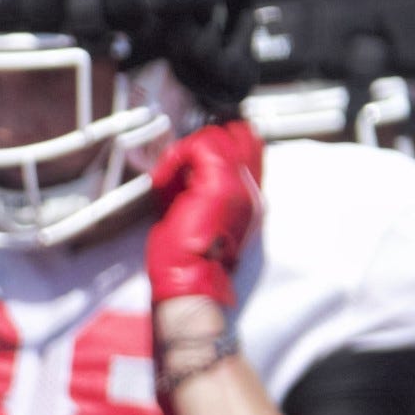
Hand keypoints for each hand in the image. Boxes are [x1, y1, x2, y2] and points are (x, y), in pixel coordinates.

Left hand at [146, 119, 261, 310]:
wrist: (191, 280)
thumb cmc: (187, 258)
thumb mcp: (195, 215)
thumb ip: (196, 189)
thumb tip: (180, 171)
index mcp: (247, 197)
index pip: (248, 148)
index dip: (217, 144)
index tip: (184, 161)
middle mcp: (250, 189)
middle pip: (241, 135)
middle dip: (205, 141)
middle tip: (178, 164)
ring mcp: (240, 185)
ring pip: (219, 136)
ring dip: (185, 151)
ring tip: (168, 178)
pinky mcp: (221, 185)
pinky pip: (201, 146)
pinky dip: (175, 157)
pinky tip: (164, 180)